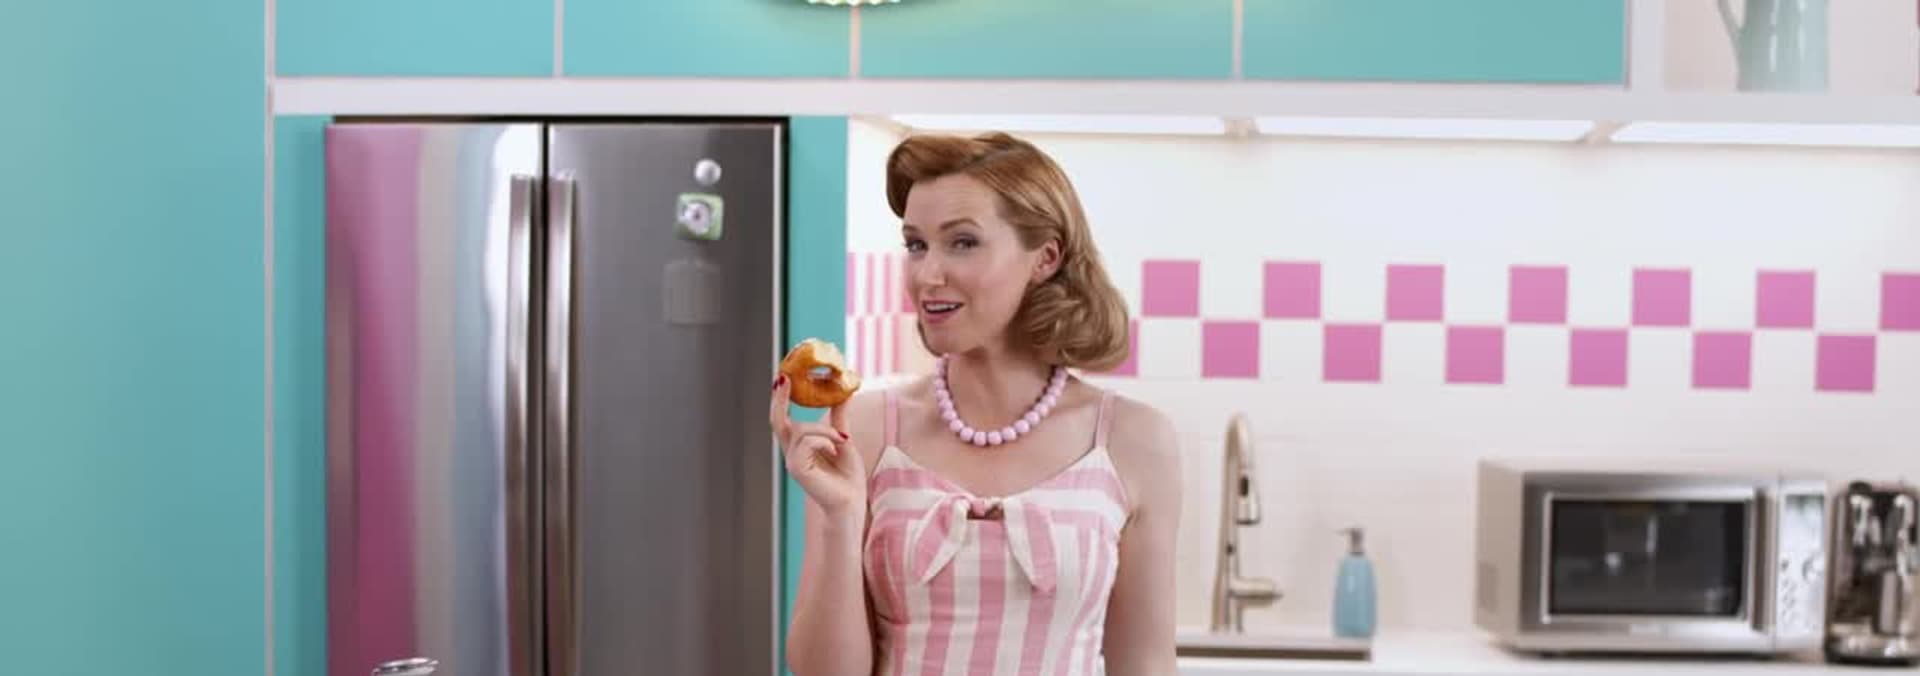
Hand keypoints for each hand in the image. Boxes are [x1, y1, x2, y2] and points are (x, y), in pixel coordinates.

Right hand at [770, 375, 866, 516]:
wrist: (851, 503)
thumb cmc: (848, 478)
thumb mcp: (843, 440)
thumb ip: (838, 419)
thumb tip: (843, 394)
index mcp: (800, 447)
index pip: (783, 420)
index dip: (779, 400)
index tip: (781, 377)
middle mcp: (792, 453)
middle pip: (778, 421)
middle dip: (779, 399)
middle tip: (784, 378)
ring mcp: (792, 462)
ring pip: (801, 430)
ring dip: (825, 430)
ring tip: (842, 441)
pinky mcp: (797, 469)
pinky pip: (807, 442)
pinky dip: (825, 440)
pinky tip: (837, 449)